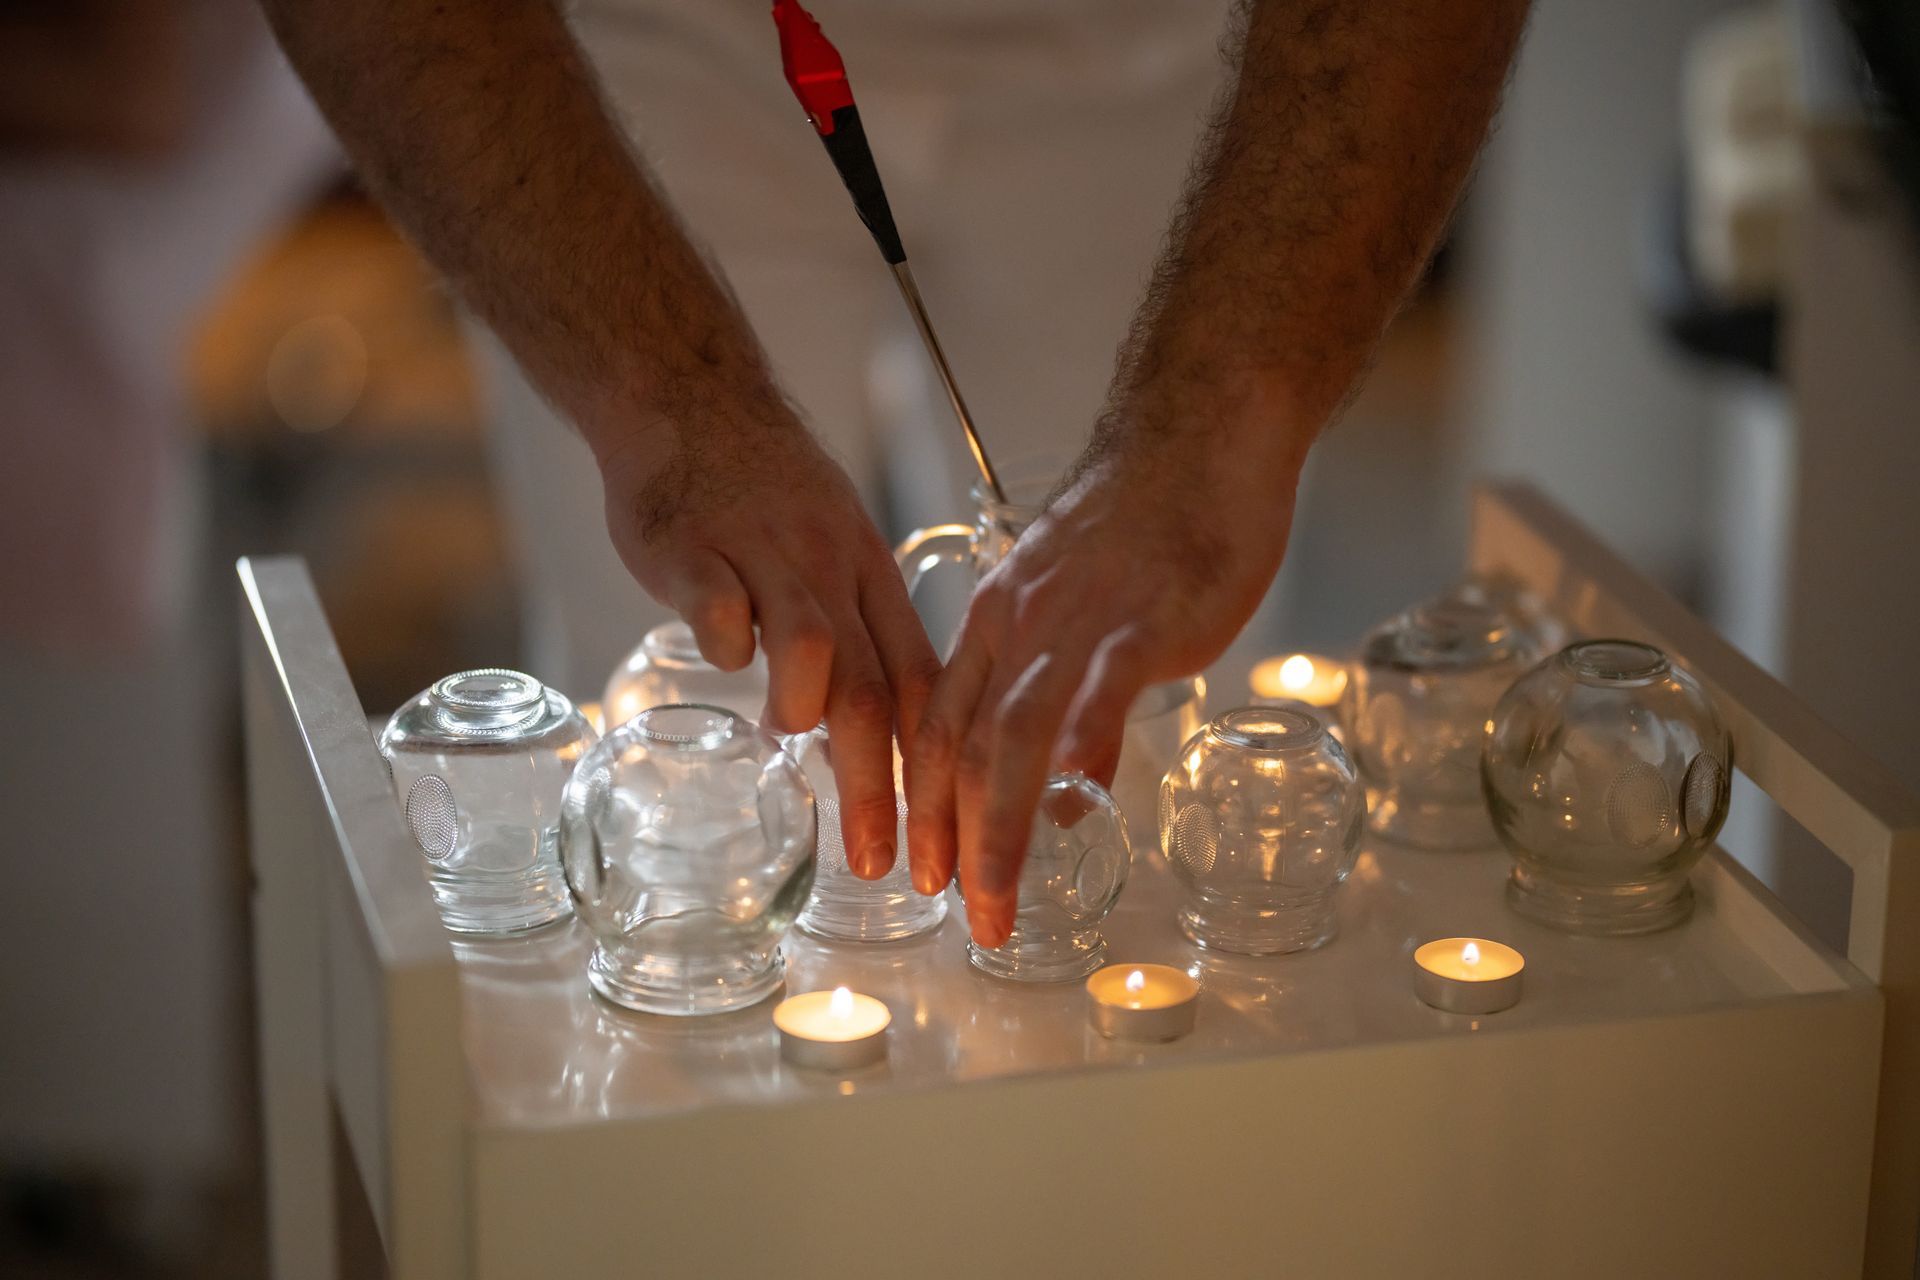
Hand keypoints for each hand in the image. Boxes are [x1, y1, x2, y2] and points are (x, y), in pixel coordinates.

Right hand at [597, 394, 940, 880]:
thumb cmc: (764, 491)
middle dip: (881, 790)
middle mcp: (830, 573)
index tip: (944, 856)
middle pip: (874, 693)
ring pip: (813, 647)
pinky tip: (720, 659)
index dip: (939, 780)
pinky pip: (718, 605)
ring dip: (807, 710)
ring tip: (786, 742)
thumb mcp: (835, 553)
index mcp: (871, 582)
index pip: (924, 691)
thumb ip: (846, 641)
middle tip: (882, 865)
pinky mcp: (693, 547)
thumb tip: (845, 739)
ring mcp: (763, 558)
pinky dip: (725, 642)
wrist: (691, 396)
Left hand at [905, 439, 1300, 944]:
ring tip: (996, 897)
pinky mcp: (1142, 621)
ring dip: (999, 826)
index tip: (921, 869)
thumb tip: (1067, 785)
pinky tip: (1078, 800)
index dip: (924, 804)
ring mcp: (1077, 623)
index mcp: (996, 622)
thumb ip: (1065, 694)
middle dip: (950, 835)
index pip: (938, 725)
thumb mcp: (1079, 610)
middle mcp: (1019, 625)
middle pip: (963, 742)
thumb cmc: (1145, 527)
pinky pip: (1100, 690)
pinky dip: (1081, 746)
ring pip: (1015, 734)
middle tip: (952, 908)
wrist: (1196, 440)